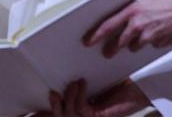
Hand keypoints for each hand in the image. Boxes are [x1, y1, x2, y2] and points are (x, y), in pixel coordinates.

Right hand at [33, 79, 149, 116]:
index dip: (44, 112)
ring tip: (71, 83)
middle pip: (60, 115)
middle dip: (51, 108)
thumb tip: (63, 60)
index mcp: (81, 107)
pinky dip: (79, 96)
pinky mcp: (99, 116)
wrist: (141, 90)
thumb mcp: (96, 77)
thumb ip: (79, 74)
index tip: (30, 109)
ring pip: (69, 114)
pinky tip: (81, 84)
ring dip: (67, 98)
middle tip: (49, 93)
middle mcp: (84, 114)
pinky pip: (83, 109)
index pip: (59, 110)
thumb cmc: (121, 84)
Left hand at [84, 0, 171, 57]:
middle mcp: (137, 25)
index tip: (88, 41)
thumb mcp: (148, 1)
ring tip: (140, 38)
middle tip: (107, 53)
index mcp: (132, 11)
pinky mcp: (159, 44)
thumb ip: (136, 11)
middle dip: (112, 48)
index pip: (108, 25)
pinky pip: (150, 46)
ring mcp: (148, 37)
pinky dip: (151, 43)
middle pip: (119, 41)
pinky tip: (159, 34)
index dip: (96, 35)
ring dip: (134, 44)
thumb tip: (128, 20)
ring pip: (134, 46)